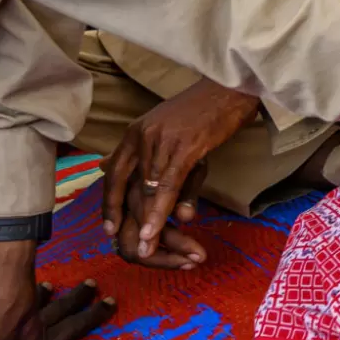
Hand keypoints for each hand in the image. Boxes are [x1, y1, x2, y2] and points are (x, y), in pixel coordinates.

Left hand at [0, 240, 114, 339]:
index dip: (88, 324)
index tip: (111, 310)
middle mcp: (33, 328)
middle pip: (62, 317)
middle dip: (83, 309)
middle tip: (106, 297)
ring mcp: (21, 308)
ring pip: (48, 303)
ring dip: (63, 297)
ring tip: (84, 286)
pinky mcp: (6, 294)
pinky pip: (25, 295)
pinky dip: (37, 291)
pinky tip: (42, 285)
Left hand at [101, 77, 260, 266]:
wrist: (231, 88)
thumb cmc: (206, 112)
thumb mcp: (173, 135)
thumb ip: (159, 164)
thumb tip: (137, 186)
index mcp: (135, 133)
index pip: (114, 173)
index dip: (110, 203)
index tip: (108, 228)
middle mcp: (141, 136)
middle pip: (126, 186)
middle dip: (124, 220)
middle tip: (126, 248)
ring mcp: (161, 141)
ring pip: (147, 190)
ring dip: (145, 223)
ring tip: (145, 250)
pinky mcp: (184, 147)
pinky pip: (167, 186)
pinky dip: (159, 211)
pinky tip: (155, 230)